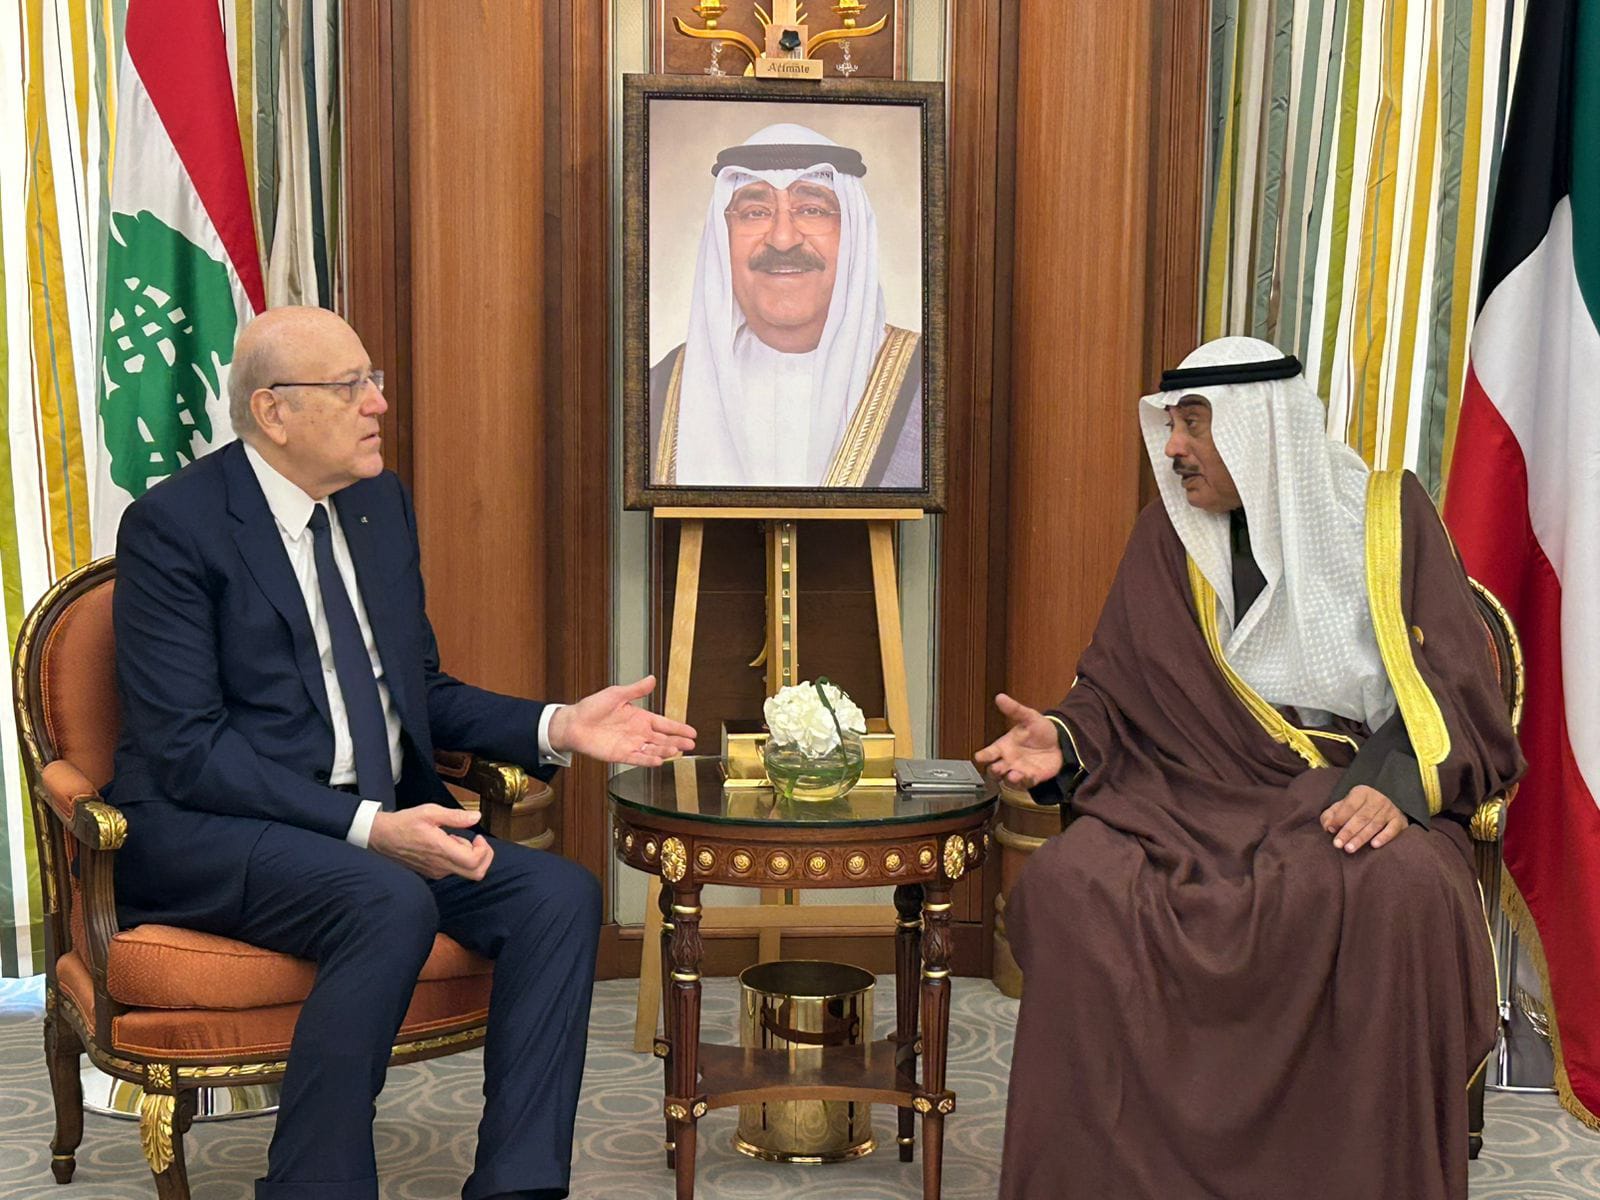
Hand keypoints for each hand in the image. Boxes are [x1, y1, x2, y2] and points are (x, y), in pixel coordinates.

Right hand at [368, 804, 494, 879]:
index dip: (484, 850)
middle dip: (484, 857)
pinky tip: (446, 844)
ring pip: (465, 872)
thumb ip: (455, 816)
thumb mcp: (430, 812)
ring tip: (454, 838)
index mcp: (441, 850)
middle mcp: (440, 866)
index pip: (474, 862)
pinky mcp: (432, 873)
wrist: (381, 837)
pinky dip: (458, 858)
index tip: (478, 836)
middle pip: (476, 873)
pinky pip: (453, 870)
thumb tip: (476, 817)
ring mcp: (436, 872)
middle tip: (478, 841)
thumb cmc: (404, 823)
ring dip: (469, 855)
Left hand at [548, 675, 696, 766]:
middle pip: (663, 739)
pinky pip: (638, 758)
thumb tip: (652, 679)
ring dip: (665, 751)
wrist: (574, 723)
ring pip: (653, 749)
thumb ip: (636, 690)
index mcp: (640, 717)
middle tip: (691, 745)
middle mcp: (638, 732)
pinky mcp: (620, 754)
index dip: (678, 728)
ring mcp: (630, 744)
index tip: (692, 732)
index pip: (664, 724)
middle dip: (677, 742)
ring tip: (677, 751)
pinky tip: (658, 760)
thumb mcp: (617, 694)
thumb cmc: (592, 707)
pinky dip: (648, 760)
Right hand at [974, 693, 1064, 788]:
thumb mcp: (1029, 717)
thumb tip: (1000, 697)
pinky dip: (1025, 782)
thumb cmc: (1041, 730)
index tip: (980, 757)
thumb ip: (1014, 709)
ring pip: (1007, 780)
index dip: (983, 756)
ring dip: (1009, 779)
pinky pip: (1025, 784)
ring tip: (1013, 775)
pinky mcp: (1032, 778)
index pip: (988, 753)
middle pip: (993, 770)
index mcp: (1004, 746)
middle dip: (994, 771)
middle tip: (997, 767)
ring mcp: (1019, 770)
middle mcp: (1009, 760)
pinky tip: (1027, 776)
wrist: (1061, 741)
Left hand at [1320, 785, 1406, 852]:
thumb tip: (1327, 827)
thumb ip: (1331, 815)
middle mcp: (1377, 799)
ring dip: (1361, 838)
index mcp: (1361, 793)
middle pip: (1361, 817)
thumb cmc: (1358, 808)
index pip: (1349, 806)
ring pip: (1374, 825)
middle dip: (1348, 832)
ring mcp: (1389, 809)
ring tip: (1349, 848)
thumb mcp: (1343, 806)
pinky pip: (1392, 829)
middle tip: (1338, 844)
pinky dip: (1383, 837)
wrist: (1387, 802)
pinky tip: (1374, 845)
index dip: (1339, 818)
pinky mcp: (1399, 820)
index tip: (1330, 830)